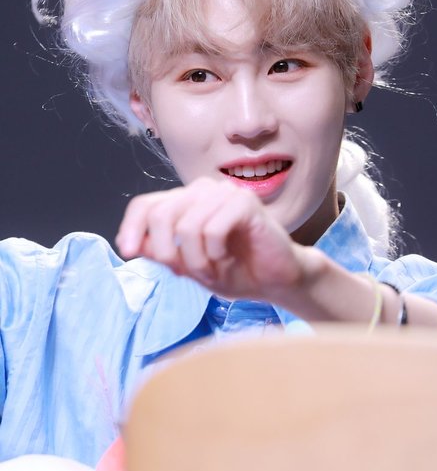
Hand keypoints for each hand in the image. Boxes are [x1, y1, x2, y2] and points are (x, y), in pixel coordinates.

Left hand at [116, 177, 307, 301]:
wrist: (277, 279)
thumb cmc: (236, 270)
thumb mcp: (189, 266)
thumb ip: (161, 252)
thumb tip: (129, 243)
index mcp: (186, 201)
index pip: (146, 204)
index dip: (130, 227)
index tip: (127, 253)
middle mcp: (202, 190)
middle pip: (160, 214)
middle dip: (165, 252)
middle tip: (183, 272)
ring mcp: (224, 192)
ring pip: (186, 227)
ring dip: (196, 260)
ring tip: (212, 269)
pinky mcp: (244, 201)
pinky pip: (212, 229)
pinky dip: (215, 253)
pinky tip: (227, 257)